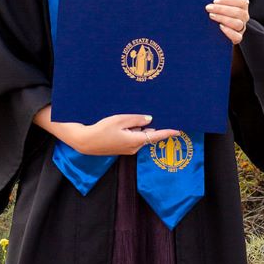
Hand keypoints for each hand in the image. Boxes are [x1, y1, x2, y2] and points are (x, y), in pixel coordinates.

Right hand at [56, 113, 181, 156]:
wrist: (85, 142)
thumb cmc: (101, 129)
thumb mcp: (119, 120)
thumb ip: (136, 119)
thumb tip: (150, 119)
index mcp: (135, 141)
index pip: (156, 136)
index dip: (167, 133)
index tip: (178, 130)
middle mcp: (134, 147)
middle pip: (148, 135)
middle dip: (152, 126)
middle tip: (157, 114)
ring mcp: (127, 149)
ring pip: (139, 136)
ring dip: (139, 128)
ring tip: (135, 116)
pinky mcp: (121, 148)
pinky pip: (132, 138)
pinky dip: (132, 131)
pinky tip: (125, 123)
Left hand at [206, 0, 249, 42]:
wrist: (214, 28)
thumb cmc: (219, 11)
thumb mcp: (222, 1)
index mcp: (243, 5)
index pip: (241, 1)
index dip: (228, 0)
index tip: (214, 0)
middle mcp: (245, 16)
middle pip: (238, 12)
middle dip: (221, 9)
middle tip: (208, 8)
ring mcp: (242, 27)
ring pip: (237, 23)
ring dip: (223, 19)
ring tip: (211, 16)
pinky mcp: (238, 38)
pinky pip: (237, 36)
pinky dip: (229, 32)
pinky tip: (220, 27)